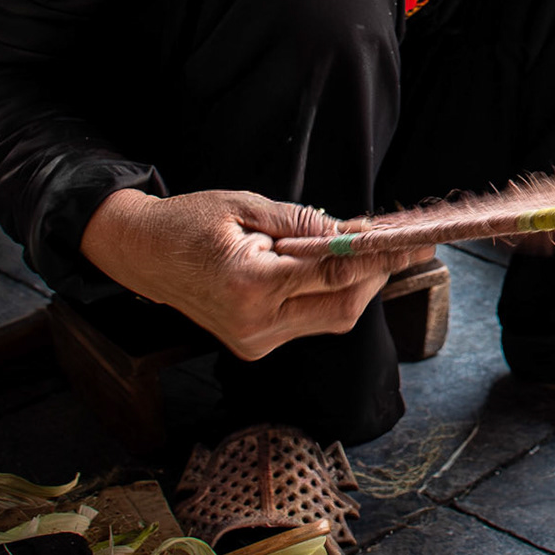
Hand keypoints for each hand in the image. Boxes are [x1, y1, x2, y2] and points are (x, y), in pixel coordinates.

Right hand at [80, 189, 416, 360]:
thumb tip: (360, 234)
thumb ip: (307, 224)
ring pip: (331, 321)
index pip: (334, 274)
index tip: (413, 242)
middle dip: (376, 277)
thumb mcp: (250, 206)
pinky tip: (332, 272)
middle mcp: (254, 324)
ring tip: (366, 254)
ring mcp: (253, 342)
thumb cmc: (190, 222)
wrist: (141, 254)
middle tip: (399, 246)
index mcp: (249, 285)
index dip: (379, 258)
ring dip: (356, 289)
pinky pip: (309, 323)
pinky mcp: (254, 347)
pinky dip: (329, 298)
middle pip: (342, 309)